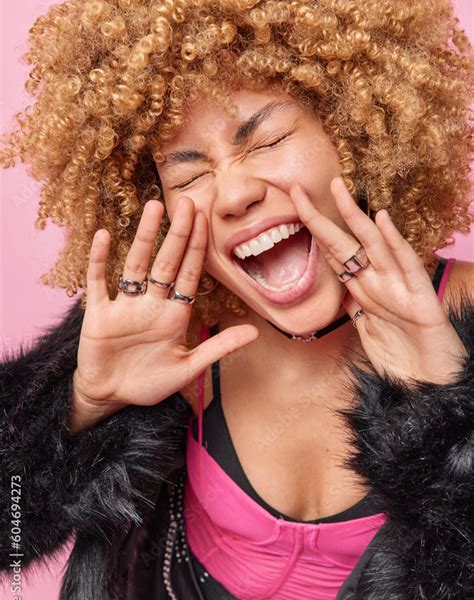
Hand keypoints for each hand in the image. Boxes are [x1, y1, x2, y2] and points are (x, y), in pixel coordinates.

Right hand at [72, 197, 258, 427]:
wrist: (111, 398)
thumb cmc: (150, 383)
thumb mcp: (188, 368)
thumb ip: (218, 348)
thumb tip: (256, 332)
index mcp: (174, 315)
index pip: (188, 274)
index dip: (197, 248)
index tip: (205, 219)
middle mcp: (151, 304)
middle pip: (166, 262)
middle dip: (177, 234)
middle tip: (187, 202)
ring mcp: (125, 307)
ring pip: (136, 265)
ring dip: (145, 238)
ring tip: (153, 208)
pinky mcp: (98, 315)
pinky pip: (98, 283)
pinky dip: (99, 261)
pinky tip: (104, 236)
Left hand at [290, 176, 467, 384]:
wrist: (433, 386)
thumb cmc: (404, 360)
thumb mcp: (369, 332)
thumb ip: (355, 311)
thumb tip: (340, 295)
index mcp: (365, 290)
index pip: (335, 254)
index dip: (314, 231)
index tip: (292, 207)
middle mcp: (381, 283)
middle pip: (347, 243)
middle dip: (323, 215)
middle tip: (298, 188)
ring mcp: (401, 288)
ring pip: (374, 245)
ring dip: (354, 217)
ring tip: (337, 190)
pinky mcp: (422, 300)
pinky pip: (407, 266)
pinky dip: (394, 242)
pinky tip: (382, 220)